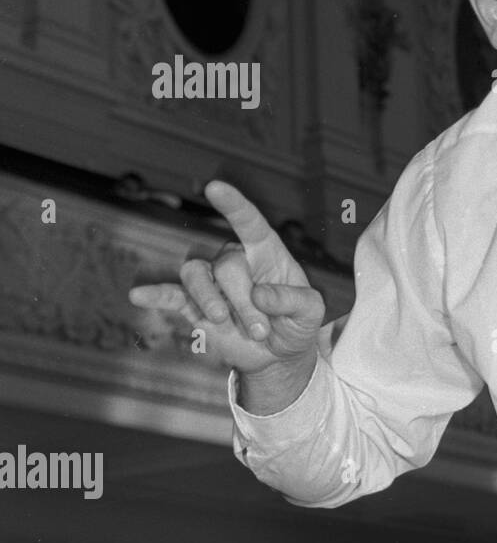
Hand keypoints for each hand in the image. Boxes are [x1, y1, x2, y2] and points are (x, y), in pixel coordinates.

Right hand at [128, 181, 324, 376]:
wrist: (278, 355)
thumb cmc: (296, 322)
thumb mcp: (311, 312)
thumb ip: (294, 300)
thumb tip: (260, 294)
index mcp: (265, 252)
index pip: (248, 222)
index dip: (232, 205)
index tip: (214, 187)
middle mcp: (234, 260)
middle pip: (227, 265)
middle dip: (244, 301)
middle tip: (261, 331)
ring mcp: (211, 282)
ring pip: (196, 274)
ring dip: (210, 301)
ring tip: (223, 322)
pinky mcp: (193, 305)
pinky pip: (170, 294)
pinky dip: (155, 294)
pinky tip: (138, 296)